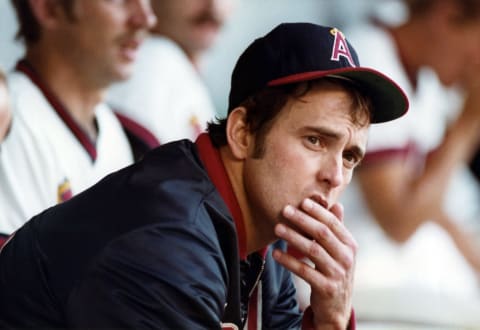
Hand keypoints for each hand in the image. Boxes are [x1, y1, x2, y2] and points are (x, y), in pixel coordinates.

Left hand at [273, 198, 356, 328]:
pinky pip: (304, 271)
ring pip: (312, 251)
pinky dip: (289, 261)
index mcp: (350, 245)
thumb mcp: (340, 251)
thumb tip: (337, 204)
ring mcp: (337, 274)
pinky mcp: (326, 288)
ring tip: (277, 228)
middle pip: (322, 234)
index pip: (333, 223)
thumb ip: (337, 229)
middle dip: (302, 220)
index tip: (302, 201)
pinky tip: (275, 254)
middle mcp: (346, 258)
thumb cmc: (335, 272)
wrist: (337, 307)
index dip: (317, 211)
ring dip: (293, 237)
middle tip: (285, 210)